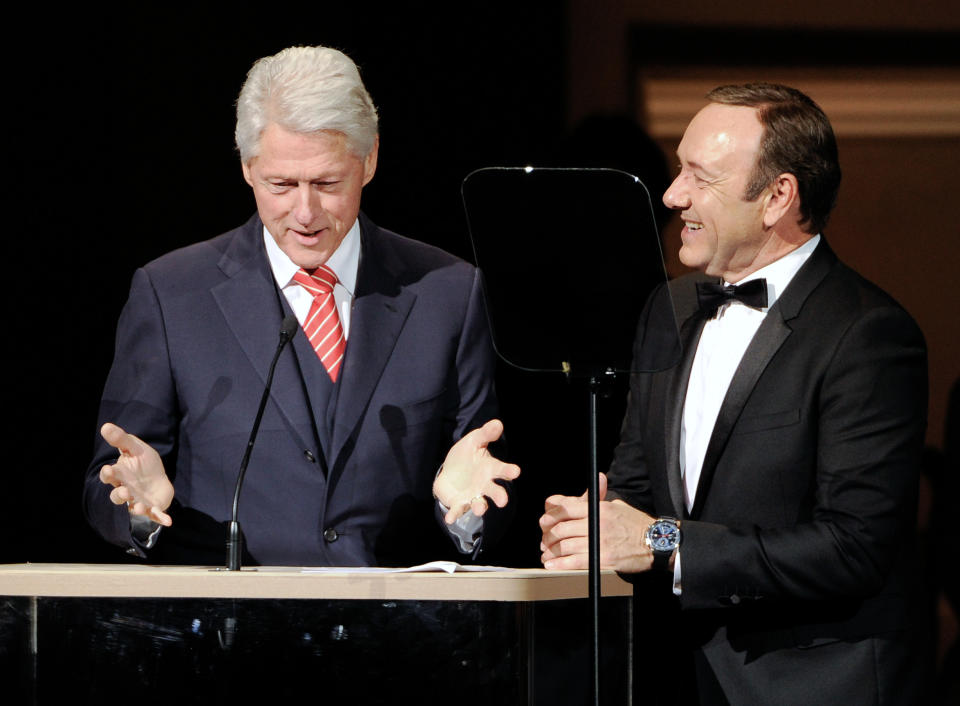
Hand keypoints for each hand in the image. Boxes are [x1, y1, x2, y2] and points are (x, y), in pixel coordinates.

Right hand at [98, 422, 174, 525]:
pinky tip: (168, 521)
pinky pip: (155, 516)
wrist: (158, 477)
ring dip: (136, 509)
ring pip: (133, 508)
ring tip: (139, 507)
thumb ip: (121, 439)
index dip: (108, 474)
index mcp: (120, 476)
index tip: (109, 469)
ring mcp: (138, 501)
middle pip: (117, 496)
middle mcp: (126, 490)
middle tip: (124, 492)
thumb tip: (105, 426)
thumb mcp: (135, 448)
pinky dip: (161, 519)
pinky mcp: (153, 508)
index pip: (109, 476)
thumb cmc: (143, 463)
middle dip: (119, 495)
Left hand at [433, 419, 519, 523]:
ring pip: (479, 503)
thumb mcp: (474, 441)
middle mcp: (485, 485)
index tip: (516, 472)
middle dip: (499, 496)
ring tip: (480, 509)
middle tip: (503, 501)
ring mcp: (473, 496)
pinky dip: (455, 514)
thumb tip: (498, 423)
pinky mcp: (460, 503)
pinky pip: (458, 510)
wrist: (450, 471)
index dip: (509, 471)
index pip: (502, 470)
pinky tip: (449, 518)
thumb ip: (485, 434)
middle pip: (495, 491)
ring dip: (480, 507)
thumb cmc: (467, 455)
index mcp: (490, 469)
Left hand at [539, 472, 654, 571]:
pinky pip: (575, 561)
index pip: (566, 507)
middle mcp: (597, 523)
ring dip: (551, 551)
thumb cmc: (635, 523)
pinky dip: (559, 564)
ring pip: (565, 545)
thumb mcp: (614, 506)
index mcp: (598, 508)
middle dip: (548, 534)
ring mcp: (599, 542)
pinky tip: (552, 564)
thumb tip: (570, 500)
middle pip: (561, 527)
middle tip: (544, 539)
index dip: (551, 514)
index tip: (545, 520)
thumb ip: (592, 502)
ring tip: (546, 553)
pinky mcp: (603, 559)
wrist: (657, 541)